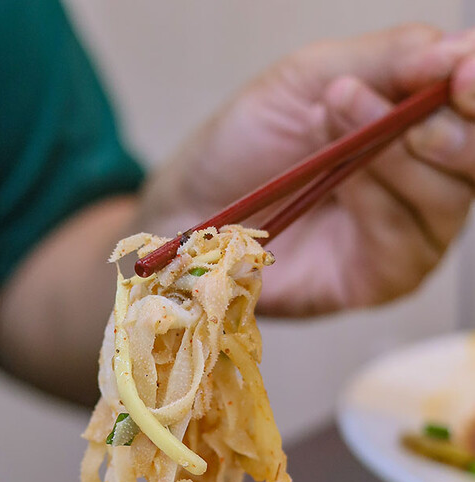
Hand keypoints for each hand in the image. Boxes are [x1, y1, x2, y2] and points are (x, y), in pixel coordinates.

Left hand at [140, 25, 474, 315]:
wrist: (188, 208)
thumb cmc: (245, 142)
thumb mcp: (312, 78)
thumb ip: (390, 60)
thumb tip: (464, 49)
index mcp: (412, 126)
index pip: (471, 111)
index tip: (462, 73)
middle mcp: (421, 182)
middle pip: (473, 161)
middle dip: (448, 126)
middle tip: (410, 101)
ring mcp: (405, 235)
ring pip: (447, 200)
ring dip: (400, 155)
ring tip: (338, 115)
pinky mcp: (380, 279)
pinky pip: (407, 242)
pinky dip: (381, 202)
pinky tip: (345, 178)